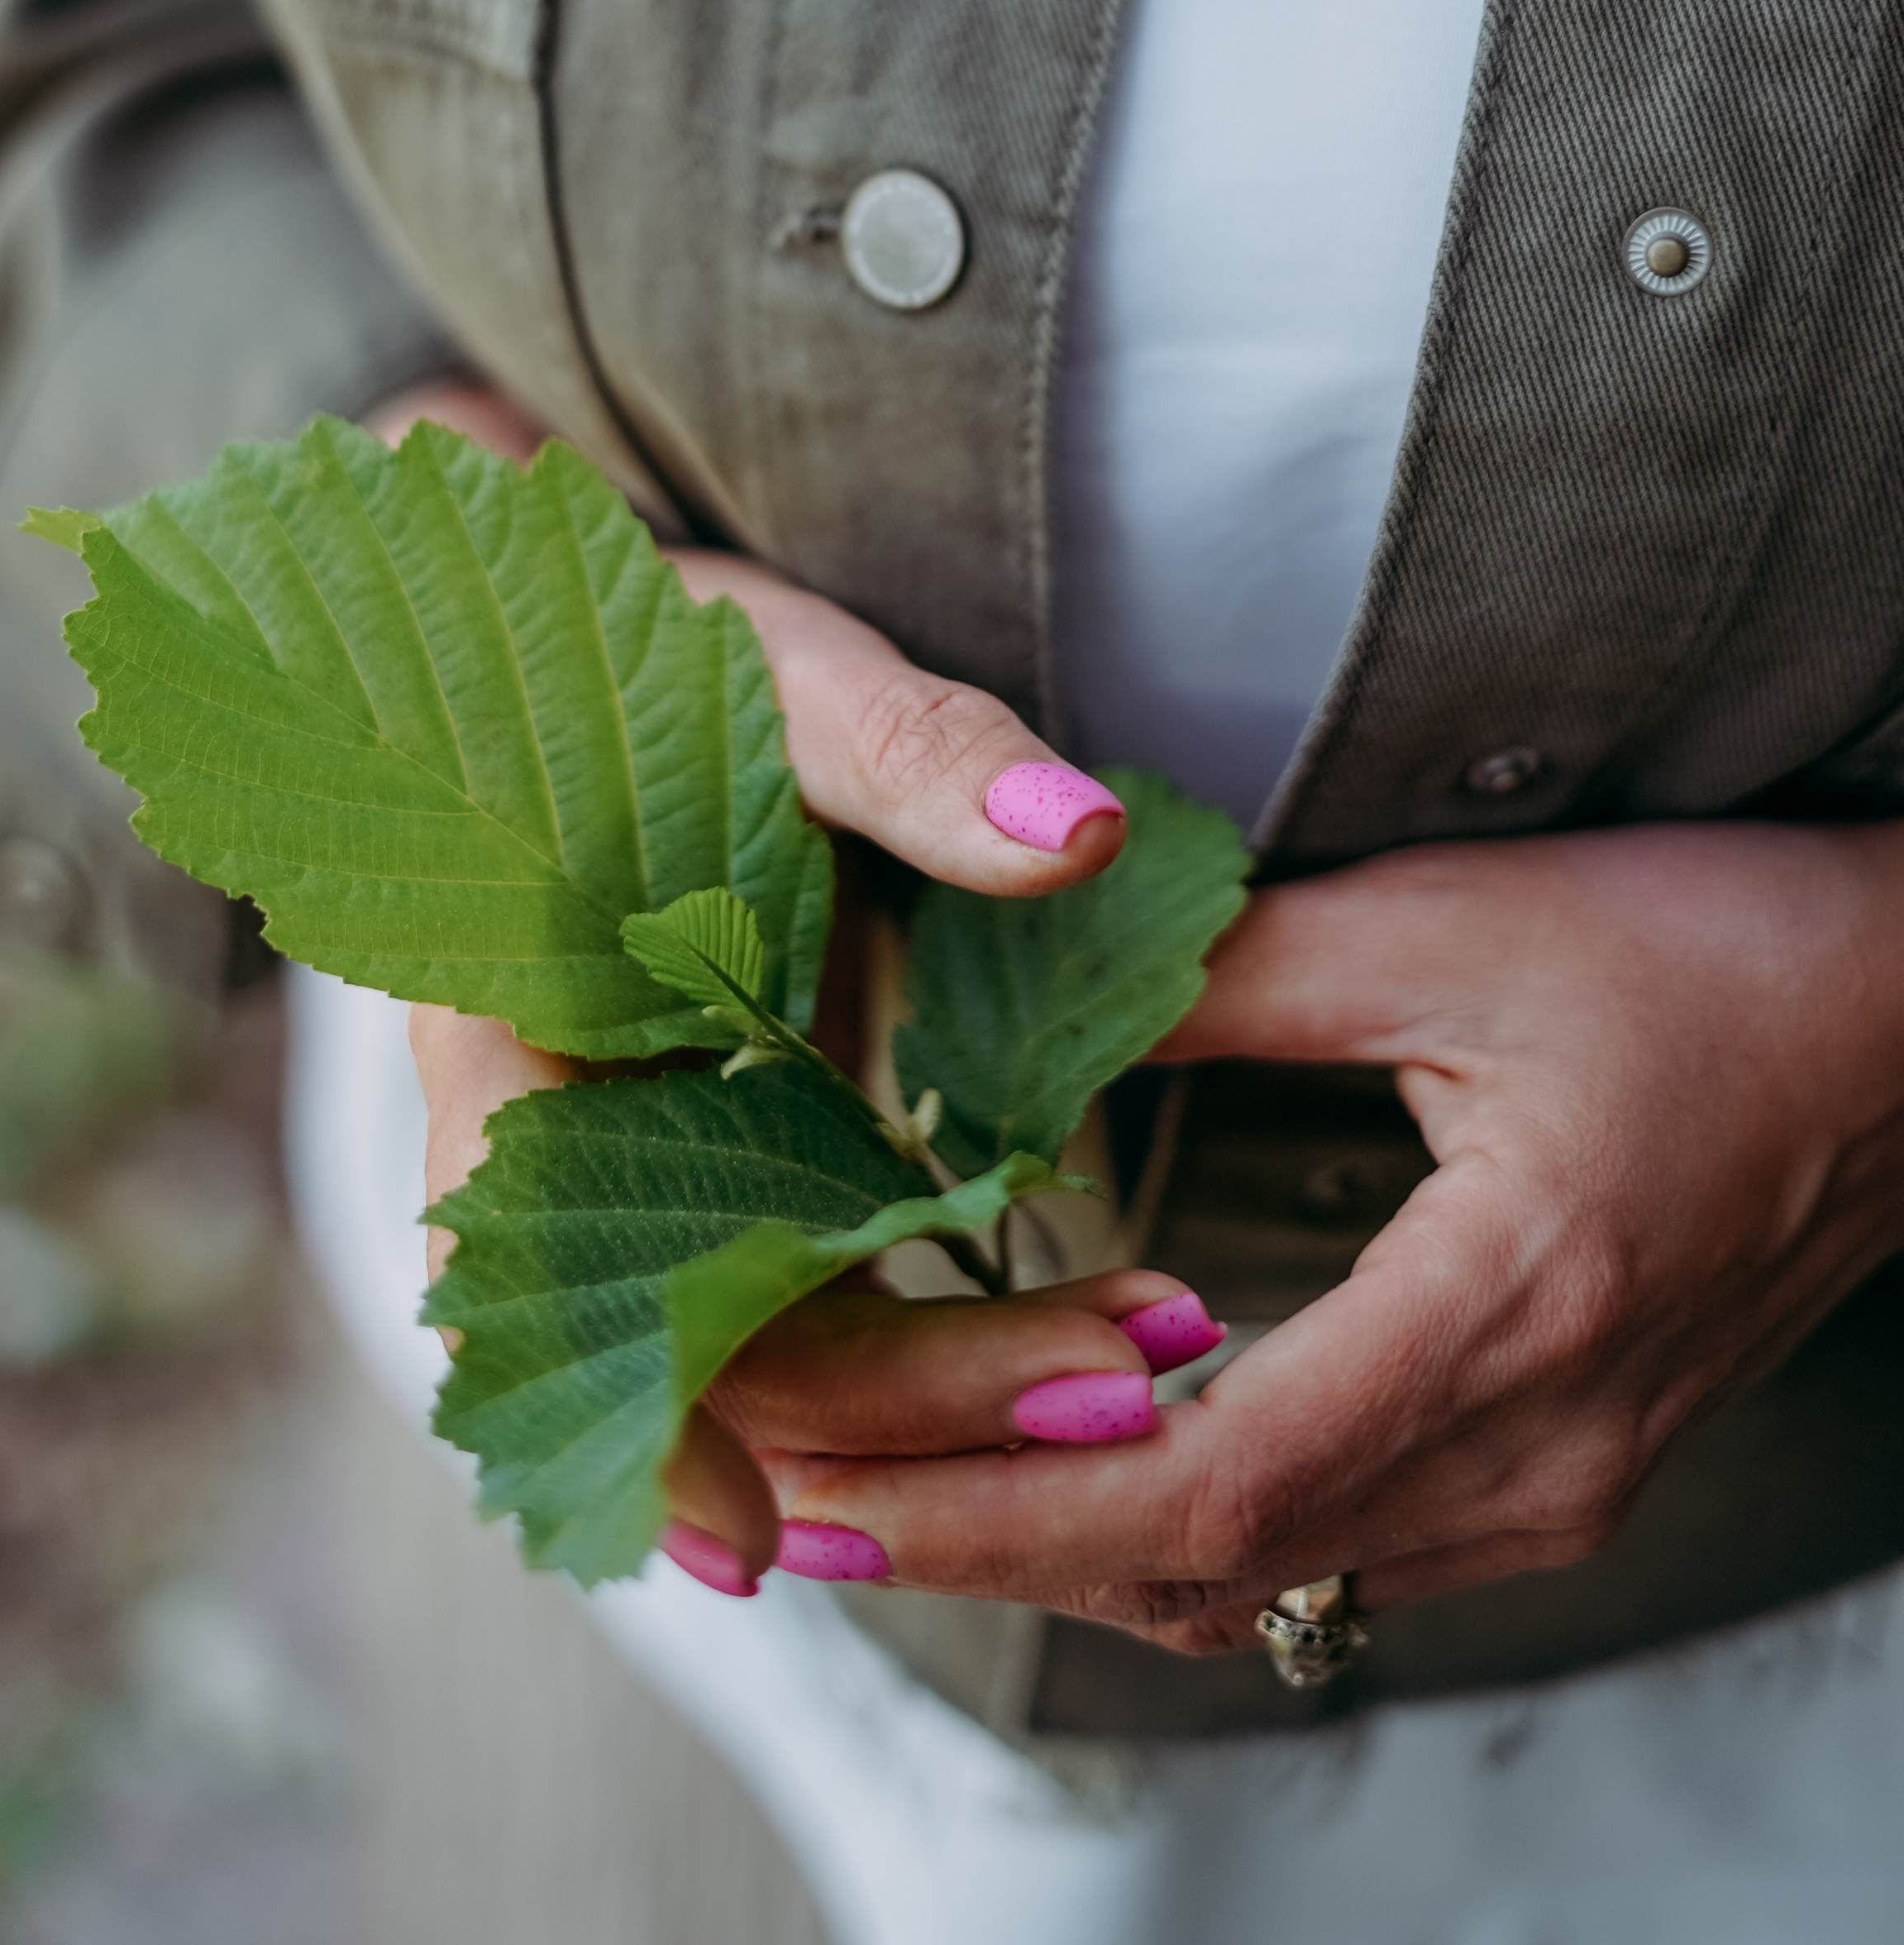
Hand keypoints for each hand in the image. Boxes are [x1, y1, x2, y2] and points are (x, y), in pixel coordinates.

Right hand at [383, 378, 1166, 1590]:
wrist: (639, 648)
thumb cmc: (676, 652)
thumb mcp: (787, 676)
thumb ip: (918, 753)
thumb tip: (1079, 834)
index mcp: (499, 1016)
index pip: (532, 1269)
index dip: (642, 1408)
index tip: (776, 1536)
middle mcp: (556, 1125)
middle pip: (686, 1333)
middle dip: (891, 1401)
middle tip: (1117, 1391)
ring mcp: (645, 1158)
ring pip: (755, 1340)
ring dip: (930, 1396)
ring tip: (1136, 1377)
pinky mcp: (729, 1159)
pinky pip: (803, 1295)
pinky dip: (924, 1345)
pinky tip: (1072, 1362)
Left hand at [762, 818, 1903, 1647]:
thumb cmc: (1714, 950)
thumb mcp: (1451, 927)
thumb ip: (1225, 967)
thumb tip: (1024, 989)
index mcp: (1513, 1308)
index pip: (1202, 1484)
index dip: (992, 1512)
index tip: (825, 1503)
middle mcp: (1542, 1445)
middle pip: (1211, 1568)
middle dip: (982, 1552)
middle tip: (795, 1508)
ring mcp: (1565, 1481)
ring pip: (1271, 1582)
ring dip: (1069, 1552)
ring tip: (894, 1493)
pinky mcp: (1569, 1467)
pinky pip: (1341, 1551)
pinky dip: (1181, 1532)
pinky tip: (1079, 1469)